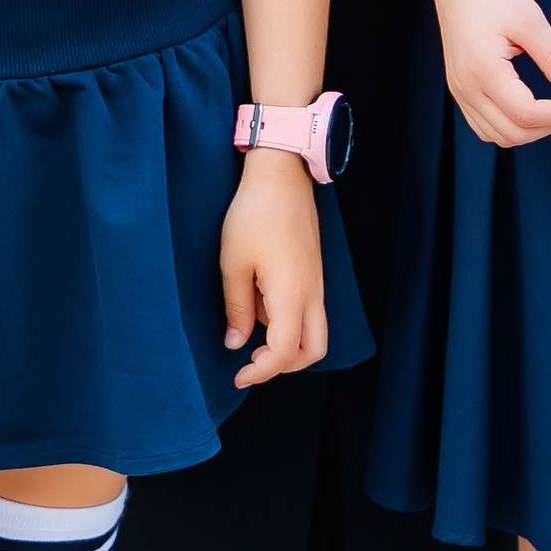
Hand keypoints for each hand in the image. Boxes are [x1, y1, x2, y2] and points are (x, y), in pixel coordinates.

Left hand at [220, 149, 328, 386]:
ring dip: (289, 344)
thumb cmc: (253, 215)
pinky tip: (261, 303)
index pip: (285, 353)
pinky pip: (310, 310)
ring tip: (253, 332)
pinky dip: (290, 322)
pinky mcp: (314, 271)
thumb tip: (236, 342)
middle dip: (286, 366)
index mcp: (292, 295)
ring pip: (316, 332)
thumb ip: (237, 308)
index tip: (238, 375)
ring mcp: (317, 282)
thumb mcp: (234, 264)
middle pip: (314, 351)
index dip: (262, 372)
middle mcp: (312, 293)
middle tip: (252, 363)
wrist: (281, 176)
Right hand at [430, 0, 550, 148]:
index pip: (526, 114)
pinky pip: (484, 124)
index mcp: (483, 70)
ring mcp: (459, 91)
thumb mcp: (531, 21)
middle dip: (549, 126)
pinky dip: (510, 125)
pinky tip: (529, 105)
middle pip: (513, 134)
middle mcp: (466, 88)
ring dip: (530, 130)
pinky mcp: (459, 88)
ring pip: (498, 136)